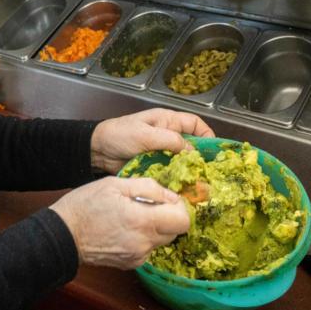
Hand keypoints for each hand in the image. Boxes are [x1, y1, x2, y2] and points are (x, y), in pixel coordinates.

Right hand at [50, 176, 189, 268]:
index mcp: (142, 221)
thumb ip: (148, 187)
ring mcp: (138, 256)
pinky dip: (143, 238)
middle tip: (149, 205)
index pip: (183, 220)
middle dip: (168, 217)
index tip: (166, 199)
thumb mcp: (115, 184)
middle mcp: (144, 243)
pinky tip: (125, 228)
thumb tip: (171, 195)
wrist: (63, 235)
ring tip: (133, 216)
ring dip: (155, 227)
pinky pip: (148, 249)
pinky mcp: (131, 264)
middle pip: (175, 231)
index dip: (179, 206)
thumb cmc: (85, 205)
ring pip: (162, 240)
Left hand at [90, 108, 213, 174]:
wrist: (98, 151)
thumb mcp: (145, 134)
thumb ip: (168, 140)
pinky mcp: (155, 166)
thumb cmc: (119, 135)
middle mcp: (168, 136)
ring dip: (188, 171)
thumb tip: (191, 150)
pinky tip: (181, 188)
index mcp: (167, 121)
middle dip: (200, 158)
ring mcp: (162, 152)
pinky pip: (171, 172)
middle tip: (207, 172)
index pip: (195, 124)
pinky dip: (176, 179)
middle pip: (192, 145)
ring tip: (197, 183)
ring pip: (183, 161)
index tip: (212, 151)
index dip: (207, 135)